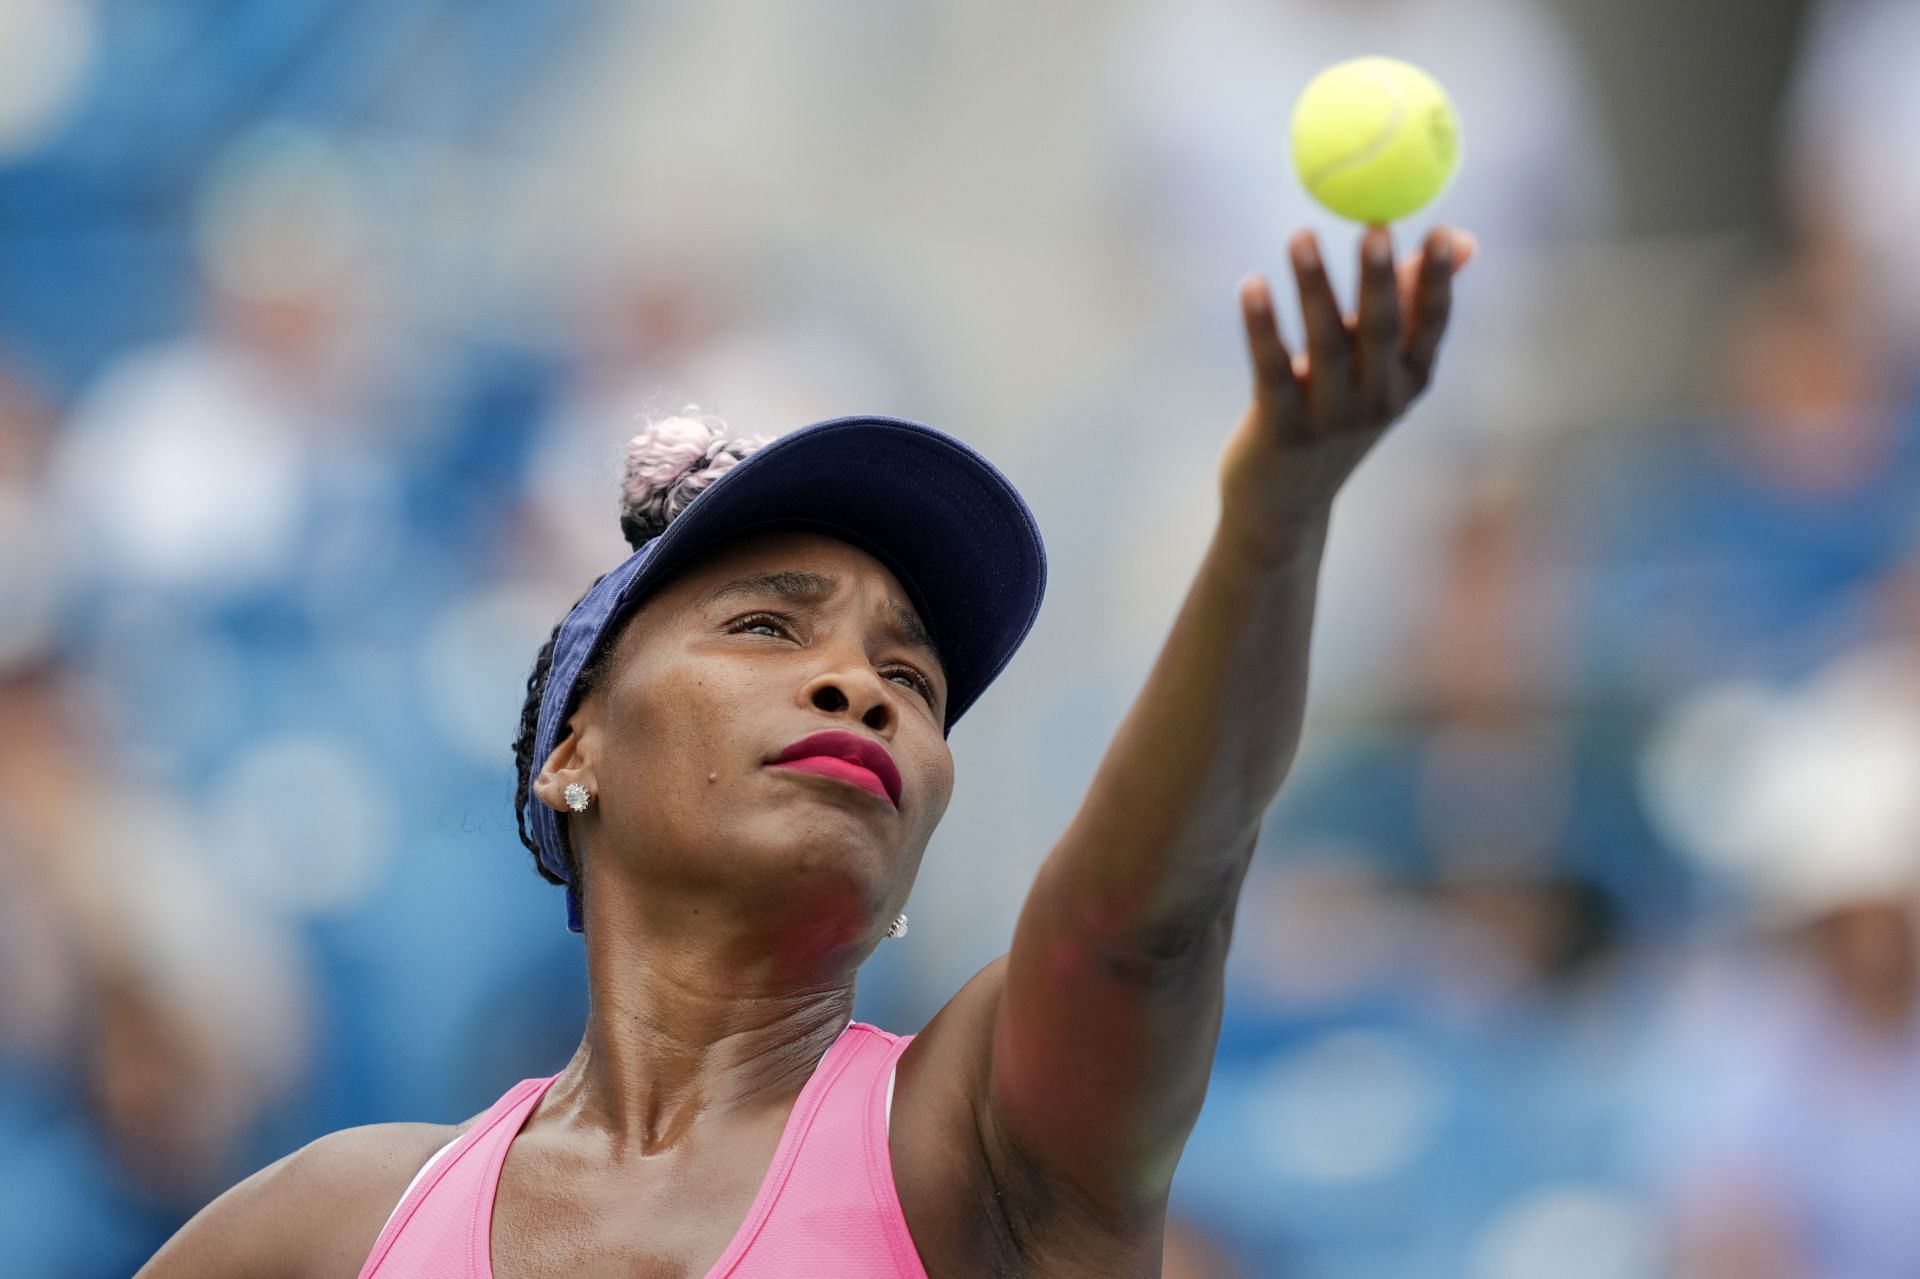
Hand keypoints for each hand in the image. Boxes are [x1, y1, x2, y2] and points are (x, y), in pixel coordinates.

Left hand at [1219, 224, 1473, 555]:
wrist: (1286, 504)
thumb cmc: (1334, 415)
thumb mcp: (1379, 367)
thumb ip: (1411, 302)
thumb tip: (1462, 239)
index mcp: (1410, 382)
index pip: (1432, 325)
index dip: (1438, 280)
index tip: (1440, 230)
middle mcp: (1378, 402)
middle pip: (1381, 331)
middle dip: (1379, 278)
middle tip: (1374, 227)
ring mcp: (1331, 421)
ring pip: (1324, 344)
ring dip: (1314, 287)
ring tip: (1300, 235)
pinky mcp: (1282, 431)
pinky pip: (1271, 369)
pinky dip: (1262, 326)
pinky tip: (1252, 284)